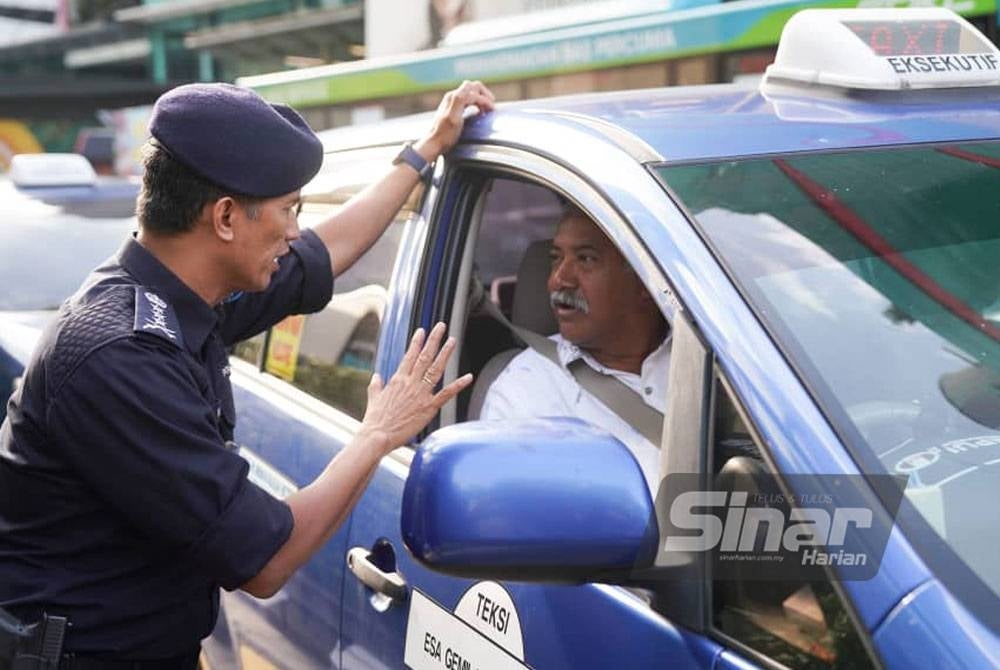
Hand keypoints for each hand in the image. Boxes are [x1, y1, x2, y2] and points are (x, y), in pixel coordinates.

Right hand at [359, 322, 471, 454]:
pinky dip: (458, 385)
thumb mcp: (373, 398)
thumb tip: (376, 376)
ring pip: (436, 369)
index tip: (422, 331)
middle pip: (424, 357)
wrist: (378, 435)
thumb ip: (376, 385)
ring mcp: (421, 394)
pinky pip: (446, 393)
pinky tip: (468, 377)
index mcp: (397, 379)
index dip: (417, 342)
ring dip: (445, 354)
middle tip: (441, 326)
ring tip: (452, 341)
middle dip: (434, 340)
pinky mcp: (428, 407)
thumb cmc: (375, 419)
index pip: (409, 356)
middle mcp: (410, 383)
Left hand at [416, 80, 494, 160]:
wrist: (433, 143)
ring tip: (486, 108)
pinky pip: (467, 98)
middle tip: (491, 106)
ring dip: (480, 97)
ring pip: (470, 91)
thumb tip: (471, 93)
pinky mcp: (452, 107)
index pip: (474, 92)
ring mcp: (451, 101)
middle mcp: (452, 96)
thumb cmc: (444, 135)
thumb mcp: (453, 118)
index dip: (485, 100)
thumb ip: (460, 101)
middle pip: (472, 86)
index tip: (492, 110)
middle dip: (484, 94)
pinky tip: (478, 111)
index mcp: (453, 98)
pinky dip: (475, 101)